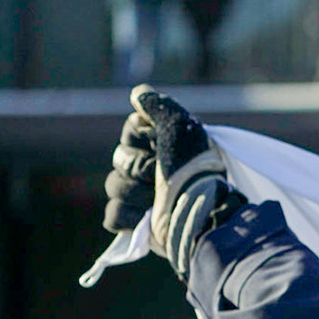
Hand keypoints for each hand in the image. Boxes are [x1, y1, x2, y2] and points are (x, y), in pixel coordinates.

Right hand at [100, 84, 232, 276]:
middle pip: (119, 161)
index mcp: (164, 148)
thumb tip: (138, 92)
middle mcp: (154, 171)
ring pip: (114, 187)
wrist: (205, 213)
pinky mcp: (142, 225)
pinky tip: (145, 217)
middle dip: (138, 167)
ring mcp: (147, 199)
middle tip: (160, 175)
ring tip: (158, 198)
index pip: (131, 134)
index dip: (141, 139)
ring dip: (134, 192)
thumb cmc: (197, 168)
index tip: (159, 144)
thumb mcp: (182, 127)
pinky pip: (113, 216)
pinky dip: (127, 217)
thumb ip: (159, 106)